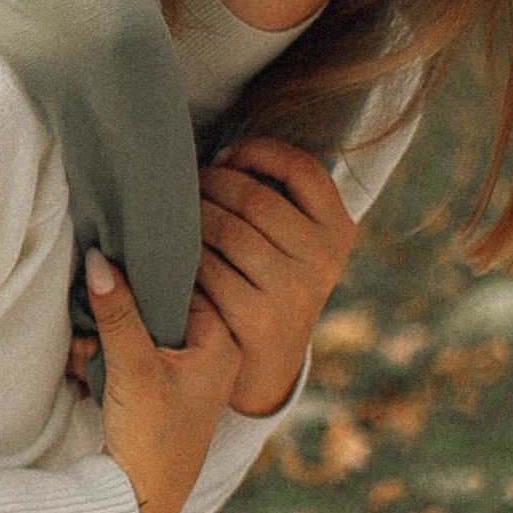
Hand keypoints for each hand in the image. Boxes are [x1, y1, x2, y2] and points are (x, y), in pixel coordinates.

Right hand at [84, 249, 241, 512]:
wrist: (139, 502)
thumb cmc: (151, 438)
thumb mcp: (132, 367)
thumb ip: (118, 312)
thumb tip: (99, 258)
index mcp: (222, 342)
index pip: (184, 285)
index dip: (145, 277)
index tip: (111, 269)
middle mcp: (212, 353)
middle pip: (160, 306)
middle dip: (119, 314)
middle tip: (93, 328)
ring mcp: (189, 373)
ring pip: (142, 329)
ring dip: (107, 336)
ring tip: (86, 353)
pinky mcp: (165, 389)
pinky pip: (135, 353)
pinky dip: (109, 356)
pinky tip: (86, 366)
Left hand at [193, 134, 357, 416]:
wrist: (266, 361)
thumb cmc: (268, 279)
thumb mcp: (294, 241)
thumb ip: (277, 197)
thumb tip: (222, 153)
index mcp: (338, 230)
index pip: (301, 168)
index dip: (257, 151)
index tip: (227, 156)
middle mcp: (323, 260)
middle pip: (254, 197)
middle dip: (211, 183)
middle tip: (185, 185)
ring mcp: (293, 292)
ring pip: (226, 230)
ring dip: (192, 216)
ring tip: (175, 214)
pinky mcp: (258, 320)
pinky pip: (207, 270)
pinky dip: (184, 257)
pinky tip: (173, 253)